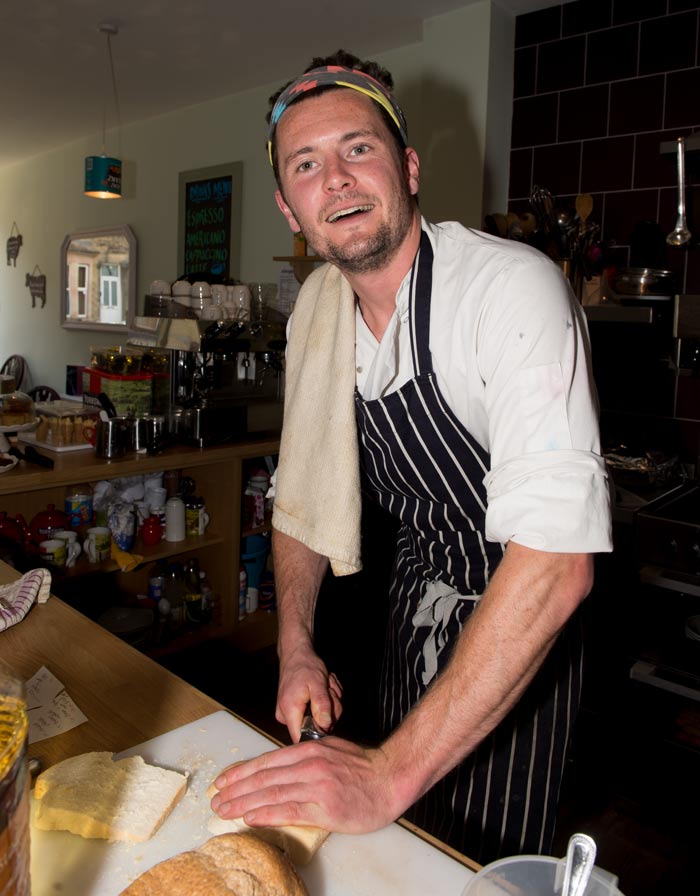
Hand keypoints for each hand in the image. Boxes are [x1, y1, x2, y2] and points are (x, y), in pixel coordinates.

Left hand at [210, 737, 400, 833]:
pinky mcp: (324, 808)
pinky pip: (289, 811)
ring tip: (224, 810)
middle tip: (216, 800)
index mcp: (308, 750)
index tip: (223, 781)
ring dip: (243, 803)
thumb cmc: (361, 767)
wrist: (389, 779)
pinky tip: (250, 817)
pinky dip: (266, 814)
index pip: (266, 761)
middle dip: (235, 789)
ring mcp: (316, 786)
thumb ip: (304, 758)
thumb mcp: (330, 751)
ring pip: (271, 794)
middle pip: (264, 778)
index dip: (242, 772)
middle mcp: (308, 765)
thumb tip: (279, 769)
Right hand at [276, 641, 342, 741]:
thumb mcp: (319, 683)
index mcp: (289, 710)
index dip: (318, 734)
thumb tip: (326, 725)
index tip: (328, 719)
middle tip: (329, 692)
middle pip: (315, 728)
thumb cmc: (305, 666)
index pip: (301, 739)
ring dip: (328, 703)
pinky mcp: (294, 710)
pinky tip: (322, 689)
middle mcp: (285, 715)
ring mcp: (289, 713)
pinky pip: (315, 713)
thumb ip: (322, 705)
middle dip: (329, 711)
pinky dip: (323, 701)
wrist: (296, 654)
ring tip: (325, 687)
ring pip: (318, 719)